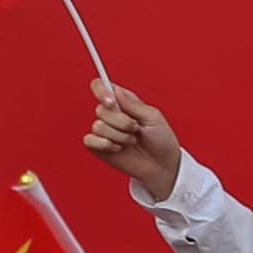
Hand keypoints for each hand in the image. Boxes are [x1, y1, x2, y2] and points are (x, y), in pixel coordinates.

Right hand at [80, 80, 185, 198]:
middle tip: (135, 129)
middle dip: (121, 121)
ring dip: (119, 136)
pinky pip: (90, 140)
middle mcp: (112, 115)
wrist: (162, 165)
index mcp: (124, 103)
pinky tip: (119, 148)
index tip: (111, 101)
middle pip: (100, 109)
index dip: (101, 91)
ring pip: (98, 126)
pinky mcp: (98, 147)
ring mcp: (104, 131)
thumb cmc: (161, 141)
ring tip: (131, 141)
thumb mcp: (153, 117)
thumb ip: (133, 104)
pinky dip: (106, 145)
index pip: (101, 87)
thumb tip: (116, 91)